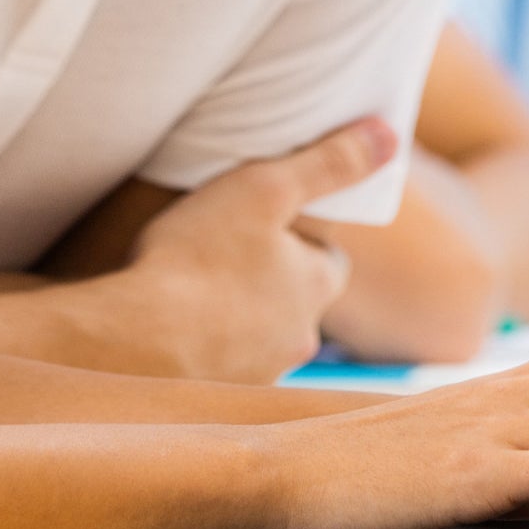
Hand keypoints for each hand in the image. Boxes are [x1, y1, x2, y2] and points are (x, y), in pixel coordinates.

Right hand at [120, 118, 395, 381]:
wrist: (140, 341)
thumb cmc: (200, 257)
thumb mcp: (265, 188)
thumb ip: (328, 163)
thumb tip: (389, 136)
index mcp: (316, 285)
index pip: (330, 260)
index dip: (305, 239)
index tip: (272, 222)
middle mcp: (299, 336)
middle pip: (296, 299)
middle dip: (271, 278)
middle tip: (227, 248)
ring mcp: (260, 371)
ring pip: (260, 333)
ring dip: (238, 313)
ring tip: (193, 285)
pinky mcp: (218, 393)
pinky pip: (222, 361)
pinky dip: (208, 343)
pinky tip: (174, 323)